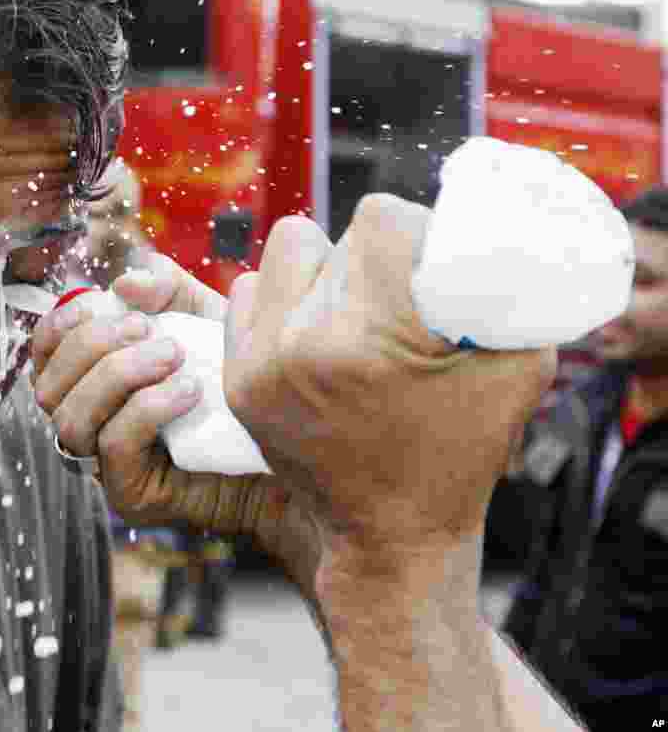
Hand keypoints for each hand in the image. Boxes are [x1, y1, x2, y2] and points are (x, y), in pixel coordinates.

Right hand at [31, 253, 317, 569]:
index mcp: (93, 381)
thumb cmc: (242, 382)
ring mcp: (105, 465)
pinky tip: (190, 390)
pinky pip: (114, 446)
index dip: (61, 325)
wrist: (294, 448)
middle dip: (93, 347)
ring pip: (71, 420)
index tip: (101, 303)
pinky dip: (147, 407)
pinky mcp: (131, 496)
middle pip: (48, 387)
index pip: (45, 355)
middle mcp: (90, 424)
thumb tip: (125, 282)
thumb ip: (169, 290)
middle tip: (149, 329)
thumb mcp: (206, 318)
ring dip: (118, 375)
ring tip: (174, 356)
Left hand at [223, 196, 555, 558]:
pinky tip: (311, 336)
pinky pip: (247, 292)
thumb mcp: (515, 369)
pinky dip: (280, 302)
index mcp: (373, 340)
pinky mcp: (238, 381)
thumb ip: (500, 293)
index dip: (409, 233)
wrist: (391, 535)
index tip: (424, 270)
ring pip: (283, 254)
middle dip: (367, 261)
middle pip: (329, 237)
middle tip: (391, 303)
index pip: (377, 219)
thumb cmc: (460, 455)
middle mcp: (303, 346)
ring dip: (317, 272)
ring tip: (349, 317)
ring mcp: (261, 365)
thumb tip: (476, 232)